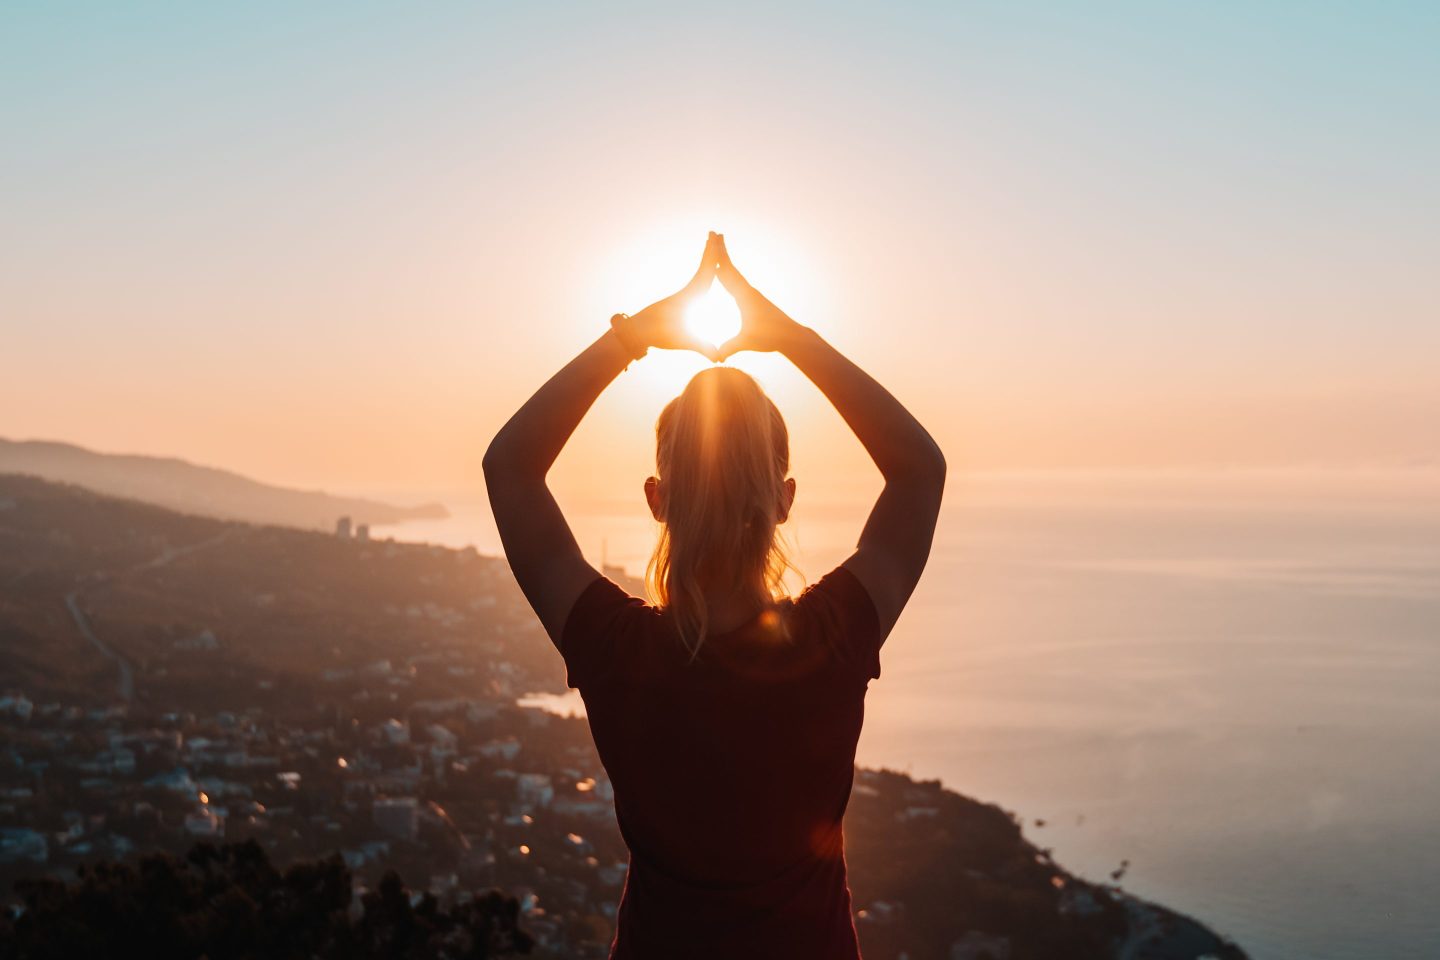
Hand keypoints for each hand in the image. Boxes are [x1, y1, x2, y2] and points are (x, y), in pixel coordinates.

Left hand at [616, 232, 722, 360]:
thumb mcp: (683, 341)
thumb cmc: (658, 335)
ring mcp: (685, 295)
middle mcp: (687, 292)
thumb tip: (718, 357)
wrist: (638, 333)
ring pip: (700, 272)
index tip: (716, 240)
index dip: (711, 256)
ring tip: (713, 242)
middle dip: (710, 250)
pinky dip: (704, 271)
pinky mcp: (682, 300)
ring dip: (707, 257)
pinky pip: (698, 281)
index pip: (704, 272)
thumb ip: (702, 347)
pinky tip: (707, 269)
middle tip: (716, 231)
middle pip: (703, 266)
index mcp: (689, 296)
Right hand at [713, 233, 807, 359]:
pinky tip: (725, 271)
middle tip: (713, 233)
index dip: (718, 261)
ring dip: (725, 259)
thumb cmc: (769, 338)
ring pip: (734, 272)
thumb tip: (717, 356)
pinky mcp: (752, 298)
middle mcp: (748, 291)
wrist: (789, 336)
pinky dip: (729, 272)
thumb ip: (731, 347)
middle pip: (731, 267)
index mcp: (745, 297)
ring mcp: (750, 293)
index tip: (709, 246)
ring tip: (717, 246)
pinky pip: (737, 281)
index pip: (728, 275)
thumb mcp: (747, 342)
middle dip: (721, 251)